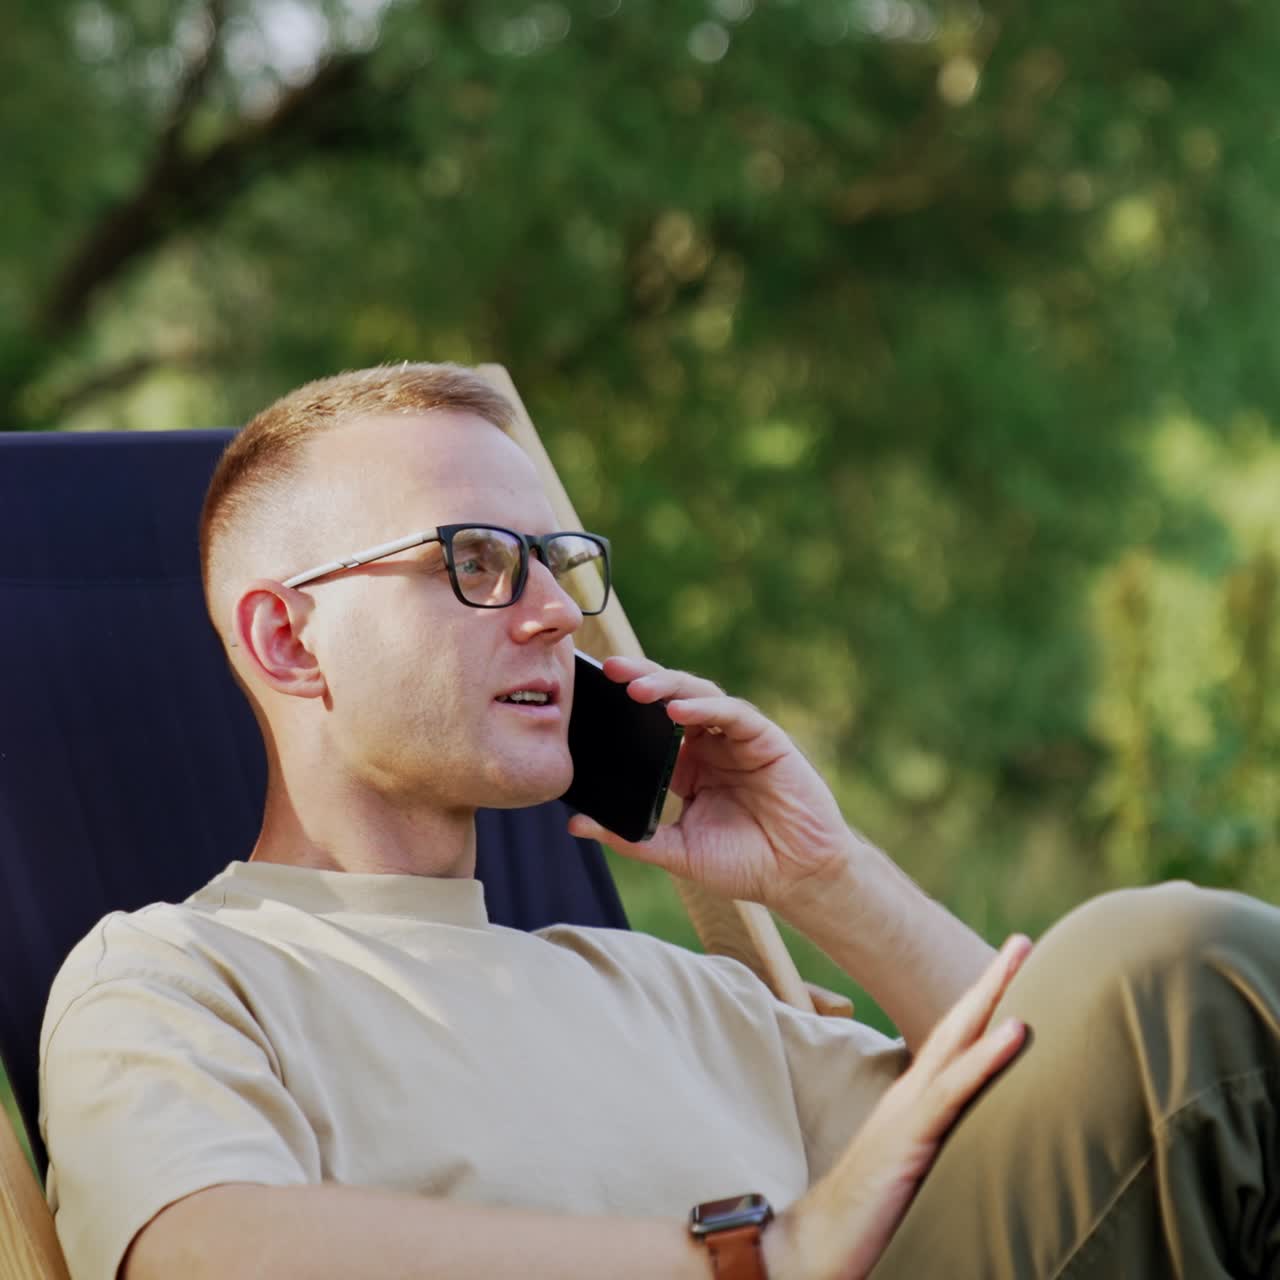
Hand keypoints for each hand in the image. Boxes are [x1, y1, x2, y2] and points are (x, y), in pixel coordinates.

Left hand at [565, 656, 853, 911]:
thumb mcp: (675, 852)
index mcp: (685, 765)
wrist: (796, 878)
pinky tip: (679, 712)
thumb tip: (575, 826)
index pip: (648, 723)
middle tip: (610, 668)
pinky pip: (733, 714)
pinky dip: (706, 709)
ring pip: (699, 695)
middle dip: (641, 678)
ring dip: (668, 687)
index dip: (621, 707)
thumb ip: (629, 838)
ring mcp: (737, 738)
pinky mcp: (765, 739)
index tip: (588, 694)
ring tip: (638, 689)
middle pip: (670, 698)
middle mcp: (709, 743)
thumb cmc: (741, 864)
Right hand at [767, 936, 1032, 1279]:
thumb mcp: (913, 1175)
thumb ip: (941, 1152)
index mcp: (913, 1104)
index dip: (983, 1007)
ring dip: (992, 996)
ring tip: (1021, 956)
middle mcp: (909, 1096)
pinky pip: (956, 1089)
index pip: (954, 1044)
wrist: (813, 1248)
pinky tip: (1017, 1029)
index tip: (1012, 972)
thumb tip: (984, 1150)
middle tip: (1022, 940)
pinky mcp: (910, 1138)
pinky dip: (987, 1055)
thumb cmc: (867, 1221)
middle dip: (990, 981)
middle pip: (956, 1025)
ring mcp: (908, 1112)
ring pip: (957, 1041)